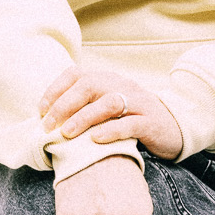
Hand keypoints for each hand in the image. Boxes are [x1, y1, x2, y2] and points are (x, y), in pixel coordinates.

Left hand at [39, 68, 182, 160]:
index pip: (77, 74)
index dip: (55, 89)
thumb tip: (49, 121)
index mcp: (108, 80)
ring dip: (84, 117)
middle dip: (64, 105)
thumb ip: (84, 109)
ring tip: (67, 133)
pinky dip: (111, 130)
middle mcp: (121, 86)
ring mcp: (138, 103)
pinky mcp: (150, 122)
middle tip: (48, 126)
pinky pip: (129, 124)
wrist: (174, 129)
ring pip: (108, 103)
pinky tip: (95, 140)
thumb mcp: (107, 111)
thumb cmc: (132, 122)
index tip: (40, 110)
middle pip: (89, 85)